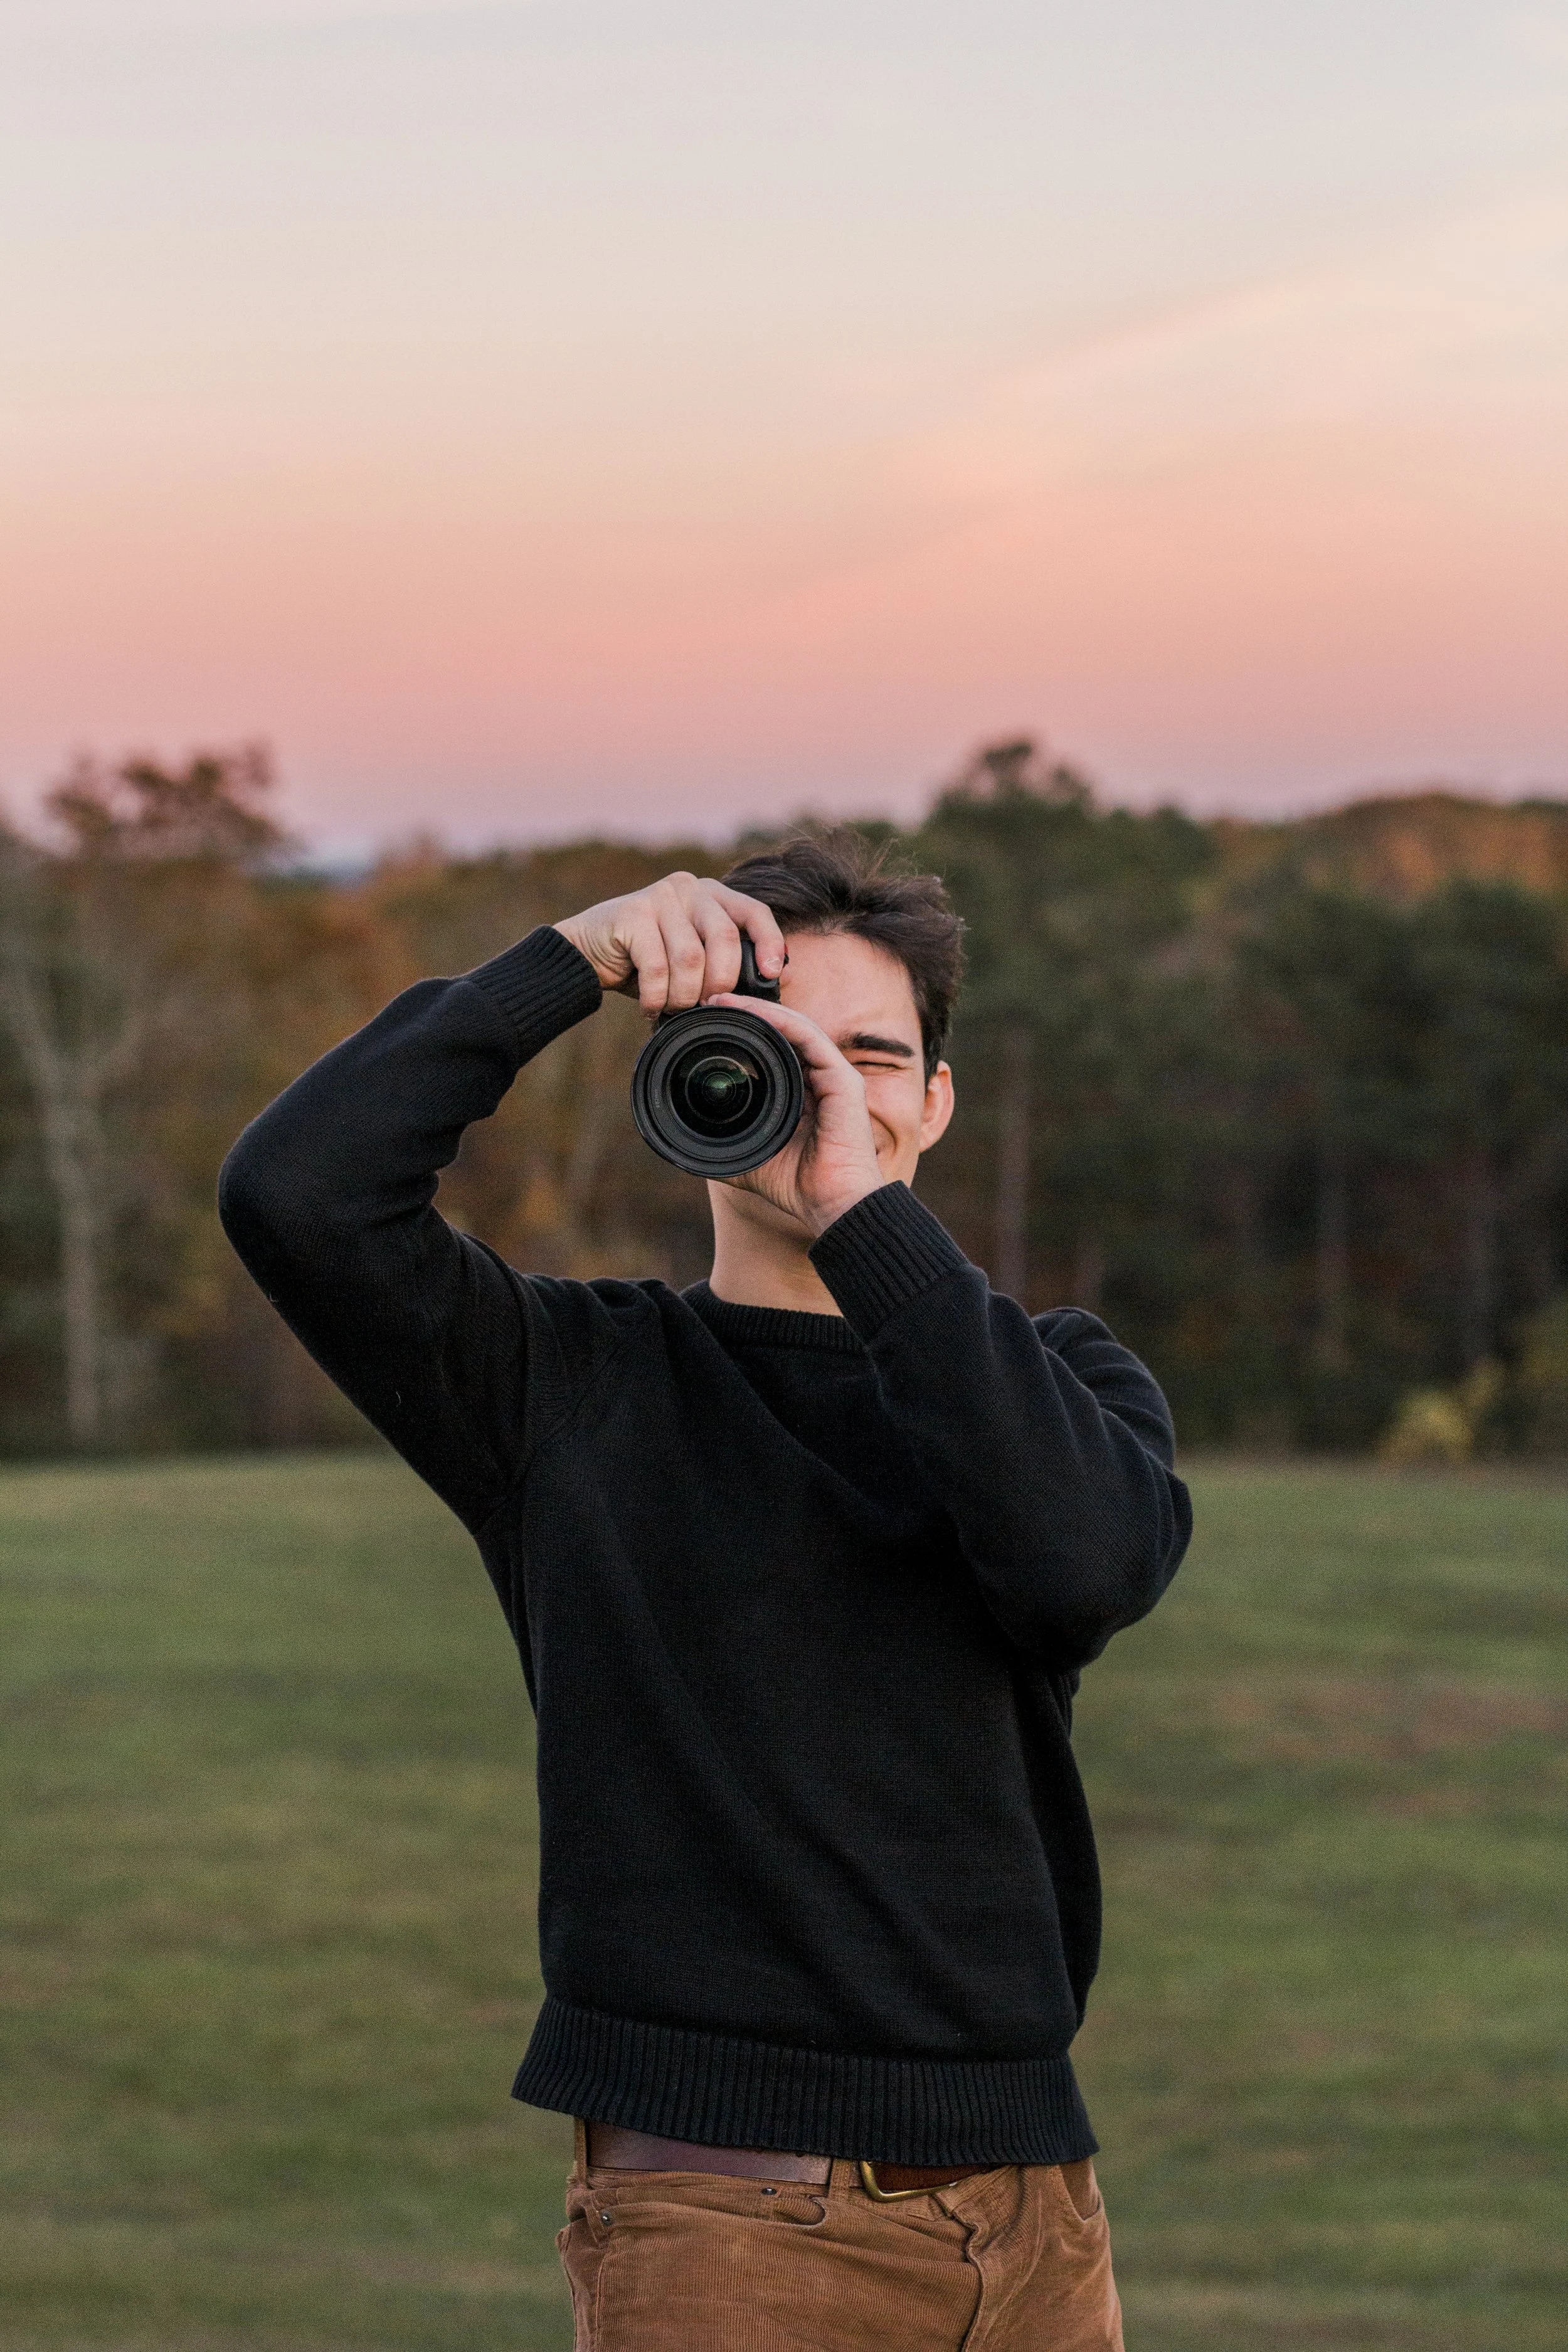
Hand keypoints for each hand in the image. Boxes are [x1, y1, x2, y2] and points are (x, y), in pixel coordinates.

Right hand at [554, 874, 785, 1014]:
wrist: (584, 955)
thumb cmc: (645, 963)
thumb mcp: (694, 960)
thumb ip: (728, 961)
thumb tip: (780, 977)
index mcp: (712, 894)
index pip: (754, 911)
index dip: (769, 943)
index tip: (773, 974)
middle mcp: (689, 888)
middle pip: (724, 938)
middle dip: (719, 983)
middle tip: (705, 1007)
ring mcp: (659, 896)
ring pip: (690, 957)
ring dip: (683, 995)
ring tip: (672, 1008)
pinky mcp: (632, 913)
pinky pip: (657, 967)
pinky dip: (657, 997)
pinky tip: (651, 1007)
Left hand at [703, 994, 885, 1236]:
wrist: (831, 1205)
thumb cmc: (796, 1186)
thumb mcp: (747, 1157)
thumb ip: (723, 1143)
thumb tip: (679, 1147)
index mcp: (802, 1092)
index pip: (774, 1047)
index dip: (744, 1029)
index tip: (708, 1021)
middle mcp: (820, 1078)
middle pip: (784, 1030)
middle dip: (747, 1012)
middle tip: (709, 1001)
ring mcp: (835, 1075)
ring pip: (795, 1026)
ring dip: (759, 1009)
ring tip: (723, 1001)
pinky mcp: (843, 1079)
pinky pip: (809, 1037)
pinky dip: (780, 1021)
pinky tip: (752, 1012)